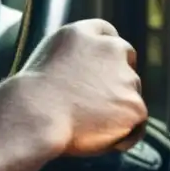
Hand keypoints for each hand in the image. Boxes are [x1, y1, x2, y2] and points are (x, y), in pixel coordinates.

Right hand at [19, 19, 147, 155]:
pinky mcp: (135, 106)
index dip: (106, 50)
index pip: (106, 32)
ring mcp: (126, 77)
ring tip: (86, 124)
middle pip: (126, 61)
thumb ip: (72, 58)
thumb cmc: (32, 96)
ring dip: (117, 107)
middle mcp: (109, 48)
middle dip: (116, 79)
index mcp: (82, 33)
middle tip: (95, 102)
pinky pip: (136, 124)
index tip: (102, 66)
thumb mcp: (45, 61)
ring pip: (131, 94)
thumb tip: (88, 75)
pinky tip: (96, 138)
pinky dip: (122, 135)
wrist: (36, 114)